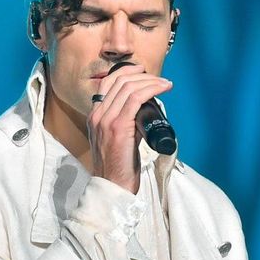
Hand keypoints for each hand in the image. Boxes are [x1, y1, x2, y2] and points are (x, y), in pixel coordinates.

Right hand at [87, 64, 171, 192]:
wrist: (112, 187)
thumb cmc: (118, 167)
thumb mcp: (115, 140)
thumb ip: (123, 122)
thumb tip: (143, 109)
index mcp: (94, 117)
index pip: (107, 83)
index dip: (127, 72)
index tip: (144, 73)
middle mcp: (97, 116)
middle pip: (119, 81)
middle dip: (143, 76)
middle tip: (160, 80)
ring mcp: (106, 120)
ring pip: (129, 87)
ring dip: (151, 81)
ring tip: (165, 84)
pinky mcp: (118, 127)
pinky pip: (136, 98)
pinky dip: (152, 89)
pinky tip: (163, 89)